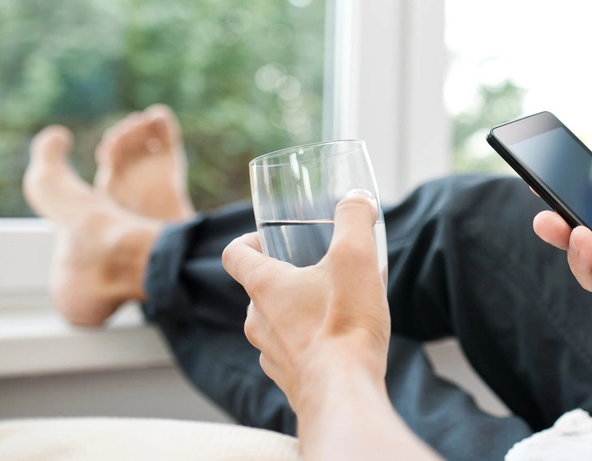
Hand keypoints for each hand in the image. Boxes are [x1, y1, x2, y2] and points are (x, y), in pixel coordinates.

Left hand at [222, 190, 389, 410]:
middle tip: (320, 271)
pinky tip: (341, 342)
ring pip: (277, 324)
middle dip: (287, 277)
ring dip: (300, 312)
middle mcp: (259, 321)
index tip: (267, 240)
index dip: (247, 241)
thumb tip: (357, 198)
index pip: (235, 255)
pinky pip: (294, 353)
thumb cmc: (345, 325)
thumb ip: (354, 218)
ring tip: (337, 308)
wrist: (344, 393)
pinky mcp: (291, 380)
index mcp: (265, 287)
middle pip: (260, 290)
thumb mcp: (356, 256)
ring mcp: (272, 354)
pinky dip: (312, 343)